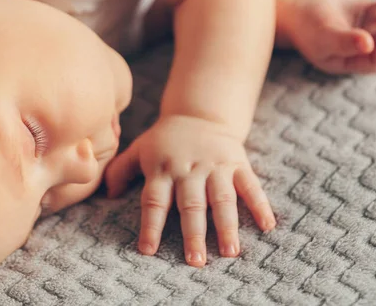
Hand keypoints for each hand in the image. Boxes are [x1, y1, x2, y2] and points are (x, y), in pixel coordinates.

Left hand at [105, 115, 275, 266]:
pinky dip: (260, 204)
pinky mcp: (238, 163)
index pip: (155, 200)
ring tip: (230, 252)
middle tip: (196, 262)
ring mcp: (215, 167)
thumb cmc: (166, 139)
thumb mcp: (140, 148)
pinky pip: (250, 185)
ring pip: (222, 198)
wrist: (200, 113)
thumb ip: (121, 170)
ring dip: (227, 225)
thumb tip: (108, 194)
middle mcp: (189, 170)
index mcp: (163, 169)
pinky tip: (267, 225)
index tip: (148, 250)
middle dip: (193, 234)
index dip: (151, 225)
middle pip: (191, 204)